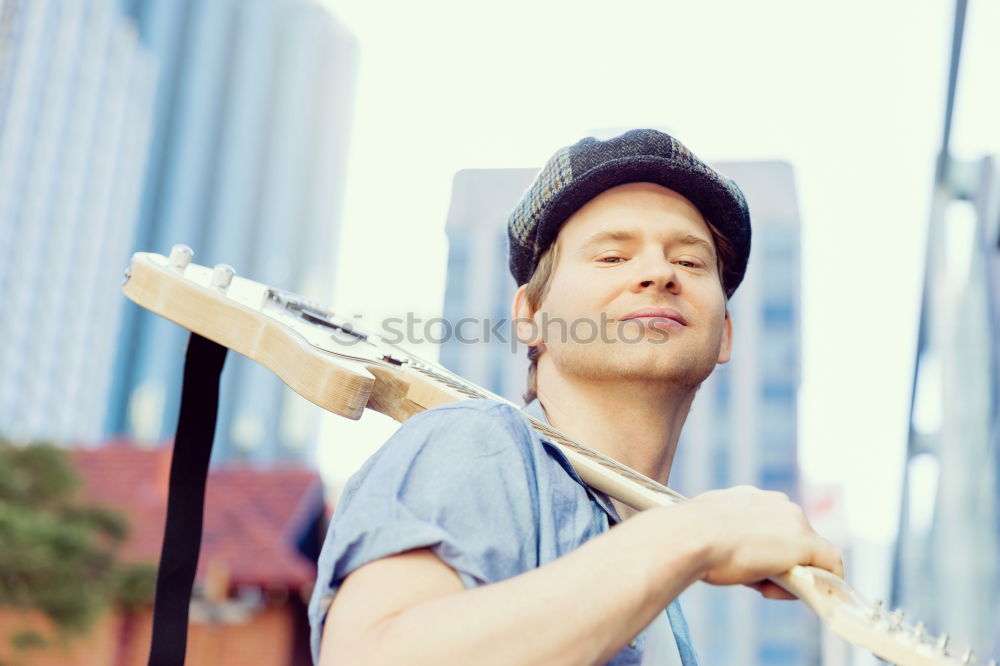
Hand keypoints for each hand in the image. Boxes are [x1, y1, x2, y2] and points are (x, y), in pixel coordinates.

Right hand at [681, 485, 844, 600]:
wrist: (692, 537)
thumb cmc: (689, 535)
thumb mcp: (705, 527)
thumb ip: (722, 532)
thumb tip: (720, 548)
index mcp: (751, 496)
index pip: (771, 523)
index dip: (765, 547)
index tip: (747, 562)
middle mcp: (777, 502)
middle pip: (793, 537)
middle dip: (780, 560)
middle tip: (755, 579)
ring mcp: (795, 522)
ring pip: (808, 551)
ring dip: (793, 571)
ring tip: (762, 587)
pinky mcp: (806, 544)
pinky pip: (828, 564)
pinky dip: (825, 581)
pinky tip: (807, 594)